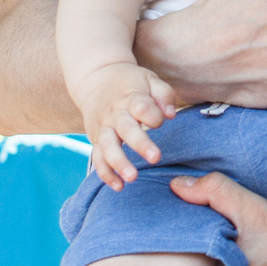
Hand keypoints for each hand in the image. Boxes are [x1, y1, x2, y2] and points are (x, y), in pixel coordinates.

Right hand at [78, 63, 178, 187]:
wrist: (96, 79)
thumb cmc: (131, 83)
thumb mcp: (149, 79)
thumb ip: (163, 94)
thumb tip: (170, 115)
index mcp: (130, 96)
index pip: (141, 106)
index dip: (152, 115)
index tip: (160, 121)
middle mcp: (114, 113)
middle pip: (125, 128)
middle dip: (139, 143)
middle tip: (155, 157)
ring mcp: (103, 127)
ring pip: (108, 146)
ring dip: (119, 162)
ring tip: (132, 178)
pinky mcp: (96, 139)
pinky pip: (97, 158)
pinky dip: (105, 173)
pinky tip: (118, 186)